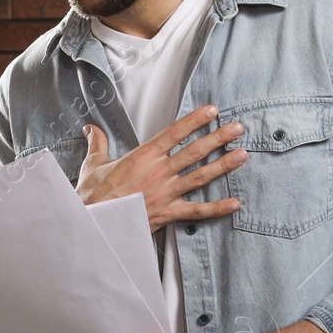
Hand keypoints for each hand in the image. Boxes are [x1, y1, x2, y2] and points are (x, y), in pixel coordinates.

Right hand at [76, 104, 247, 231]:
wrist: (93, 222)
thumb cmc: (93, 194)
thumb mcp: (93, 164)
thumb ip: (98, 143)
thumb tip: (90, 129)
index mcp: (142, 156)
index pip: (173, 133)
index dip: (194, 120)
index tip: (212, 110)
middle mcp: (158, 172)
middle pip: (193, 151)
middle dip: (217, 138)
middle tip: (237, 128)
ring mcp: (165, 193)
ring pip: (199, 176)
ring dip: (223, 165)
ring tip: (242, 155)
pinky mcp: (167, 213)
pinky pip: (196, 211)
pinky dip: (216, 208)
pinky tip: (234, 203)